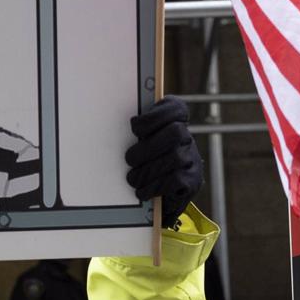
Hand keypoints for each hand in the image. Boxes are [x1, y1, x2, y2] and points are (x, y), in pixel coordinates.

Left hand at [125, 96, 202, 227]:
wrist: (161, 192)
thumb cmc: (143, 160)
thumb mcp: (138, 141)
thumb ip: (133, 131)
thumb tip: (108, 122)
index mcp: (174, 123)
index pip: (175, 107)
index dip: (154, 116)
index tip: (135, 128)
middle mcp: (187, 138)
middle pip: (175, 132)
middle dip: (148, 147)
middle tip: (129, 159)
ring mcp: (191, 159)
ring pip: (175, 158)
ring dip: (148, 171)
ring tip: (132, 179)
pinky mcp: (192, 180)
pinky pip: (177, 180)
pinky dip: (155, 187)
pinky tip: (142, 192)